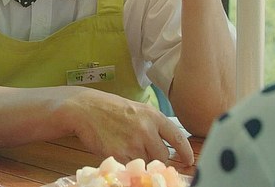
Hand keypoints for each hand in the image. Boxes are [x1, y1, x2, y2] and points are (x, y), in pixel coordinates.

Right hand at [59, 88, 193, 165]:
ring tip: (129, 148)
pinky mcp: (119, 154)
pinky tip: (120, 152)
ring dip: (142, 160)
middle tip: (147, 153)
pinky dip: (128, 163)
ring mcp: (133, 143)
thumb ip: (153, 124)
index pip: (178, 138)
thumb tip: (166, 143)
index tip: (189, 160)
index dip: (186, 152)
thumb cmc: (110, 108)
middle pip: (163, 155)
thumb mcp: (137, 109)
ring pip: (148, 162)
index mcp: (153, 116)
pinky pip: (131, 166)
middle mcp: (146, 129)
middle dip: (157, 158)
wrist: (85, 109)